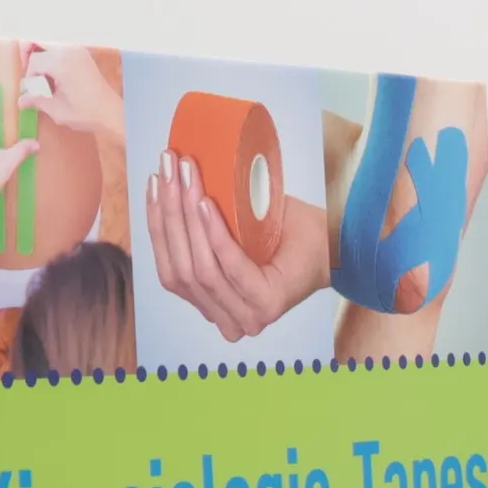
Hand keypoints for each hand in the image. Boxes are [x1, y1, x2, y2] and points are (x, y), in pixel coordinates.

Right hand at [18, 41, 123, 144]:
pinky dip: (52, 58)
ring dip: (41, 57)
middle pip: (37, 42)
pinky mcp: (82, 53)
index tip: (28, 89)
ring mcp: (76, 50)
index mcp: (60, 63)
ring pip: (48, 44)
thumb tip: (20, 100)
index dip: (27, 75)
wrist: (111, 112)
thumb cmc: (85, 113)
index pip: (33, 60)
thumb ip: (37, 101)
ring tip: (42, 79)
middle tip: (29, 76)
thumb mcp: (57, 110)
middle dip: (28, 57)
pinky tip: (55, 77)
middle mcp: (68, 50)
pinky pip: (60, 49)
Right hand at [145, 152, 329, 343]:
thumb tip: (165, 184)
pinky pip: (230, 266)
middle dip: (169, 213)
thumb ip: (202, 232)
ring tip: (186, 175)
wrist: (334, 240)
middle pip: (181, 269)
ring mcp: (247, 318)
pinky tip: (205, 204)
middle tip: (167, 166)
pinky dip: (215, 234)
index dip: (156, 226)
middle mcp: (226, 320)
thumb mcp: (234, 232)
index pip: (170, 271)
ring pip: (200, 268)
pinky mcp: (266, 305)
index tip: (153, 183)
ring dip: (187, 217)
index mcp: (213, 307)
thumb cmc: (285, 233)